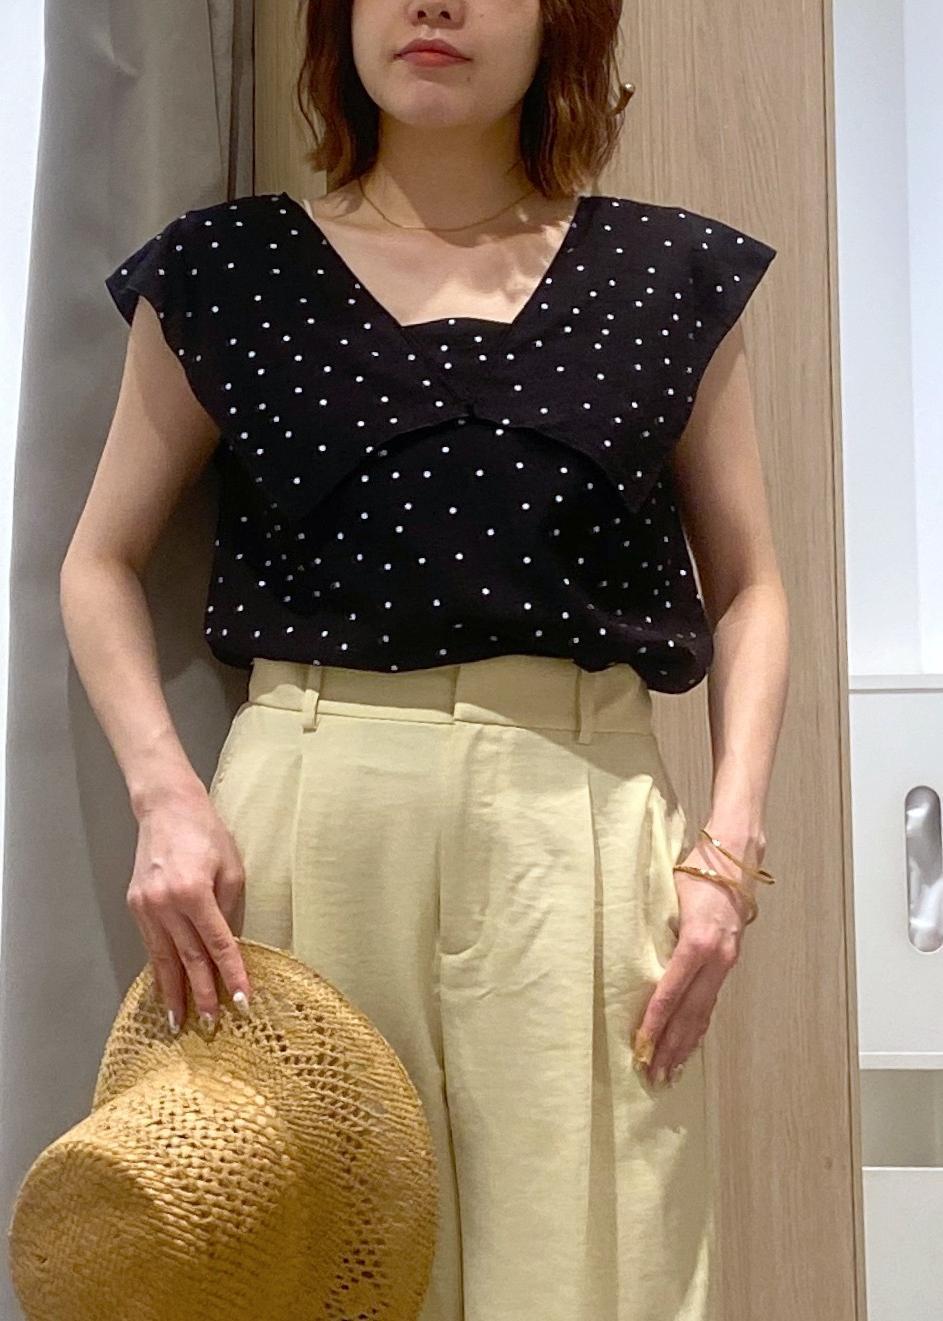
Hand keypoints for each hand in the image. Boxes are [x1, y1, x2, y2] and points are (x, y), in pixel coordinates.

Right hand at [126, 785, 250, 1034]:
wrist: (166, 808)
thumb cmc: (206, 833)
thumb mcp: (231, 869)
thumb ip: (228, 910)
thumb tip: (227, 948)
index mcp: (194, 892)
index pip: (217, 945)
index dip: (232, 975)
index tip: (242, 1002)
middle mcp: (165, 903)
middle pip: (188, 959)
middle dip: (201, 994)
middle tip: (211, 1024)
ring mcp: (145, 906)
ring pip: (162, 959)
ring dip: (173, 992)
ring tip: (180, 1022)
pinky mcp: (134, 905)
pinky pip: (151, 945)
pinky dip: (159, 969)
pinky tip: (165, 988)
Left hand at [633, 838, 756, 1086]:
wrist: (736, 861)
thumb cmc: (696, 873)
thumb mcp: (669, 896)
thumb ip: (654, 929)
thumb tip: (627, 958)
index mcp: (697, 942)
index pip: (671, 992)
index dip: (655, 1021)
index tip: (641, 1045)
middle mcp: (716, 958)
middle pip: (690, 1012)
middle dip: (670, 1045)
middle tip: (653, 1074)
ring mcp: (727, 964)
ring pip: (704, 1012)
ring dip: (686, 1044)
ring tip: (670, 1070)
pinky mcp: (730, 964)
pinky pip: (712, 1002)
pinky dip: (699, 1027)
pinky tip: (689, 1045)